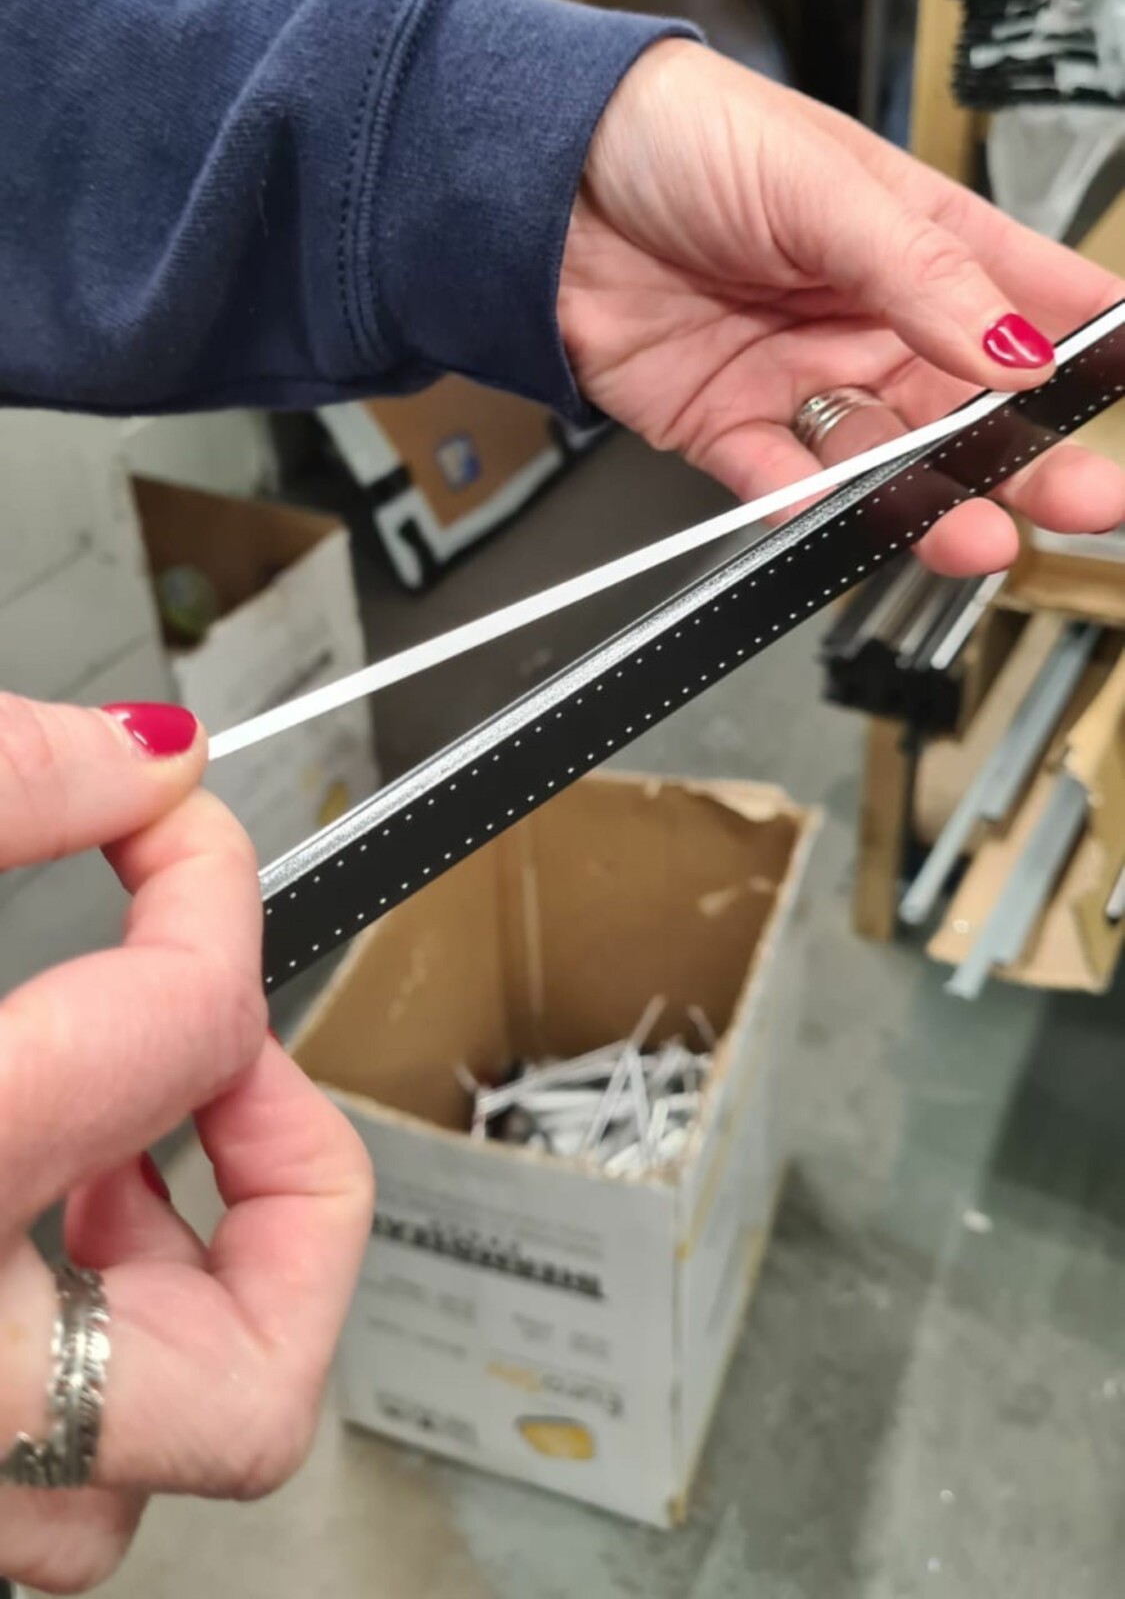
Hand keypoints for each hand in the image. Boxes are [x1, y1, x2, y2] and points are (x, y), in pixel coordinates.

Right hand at [0, 697, 371, 1593]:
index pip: (171, 1036)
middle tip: (230, 1052)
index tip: (174, 822)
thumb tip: (145, 756)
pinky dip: (92, 1329)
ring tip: (114, 1141)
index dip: (203, 888)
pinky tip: (29, 1208)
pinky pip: (58, 1461)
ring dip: (188, 1273)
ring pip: (157, 1455)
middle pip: (240, 1388)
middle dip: (287, 1185)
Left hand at [560, 41, 1124, 575]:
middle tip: (1085, 498)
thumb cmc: (681, 131)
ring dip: (928, 497)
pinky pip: (776, 477)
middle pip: (968, 405)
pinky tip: (832, 507)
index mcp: (913, 240)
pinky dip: (801, 499)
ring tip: (973, 530)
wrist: (539, 171)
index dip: (1085, 351)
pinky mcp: (722, 421)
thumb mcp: (822, 186)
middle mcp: (866, 316)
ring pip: (883, 457)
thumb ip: (923, 277)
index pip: (1027, 301)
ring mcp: (798, 373)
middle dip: (1028, 455)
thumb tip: (1019, 351)